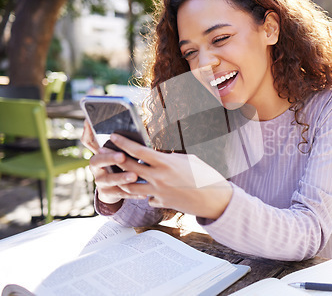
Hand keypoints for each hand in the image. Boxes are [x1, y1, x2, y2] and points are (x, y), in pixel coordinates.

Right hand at [81, 121, 141, 205]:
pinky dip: (132, 193)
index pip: (89, 143)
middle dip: (110, 159)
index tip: (110, 137)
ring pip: (109, 180)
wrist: (114, 185)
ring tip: (134, 176)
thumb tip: (97, 118)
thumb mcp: (115, 148)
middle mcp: (96, 168)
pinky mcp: (109, 193)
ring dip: (121, 177)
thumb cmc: (118, 161)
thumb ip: (114, 136)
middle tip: (122, 156)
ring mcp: (101, 182)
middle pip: (98, 162)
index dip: (94, 138)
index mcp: (97, 153)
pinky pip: (120, 194)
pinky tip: (143, 193)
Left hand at [109, 133, 232, 219]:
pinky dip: (146, 194)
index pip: (138, 151)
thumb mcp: (188, 159)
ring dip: (125, 180)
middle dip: (116, 159)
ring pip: (130, 186)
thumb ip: (170, 158)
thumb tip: (159, 155)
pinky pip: (147, 198)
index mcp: (166, 162)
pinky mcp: (162, 203)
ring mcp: (158, 192)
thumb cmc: (205, 175)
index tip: (114, 136)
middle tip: (109, 154)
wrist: (214, 198)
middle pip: (128, 167)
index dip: (123, 143)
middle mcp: (159, 177)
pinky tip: (149, 191)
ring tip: (122, 174)